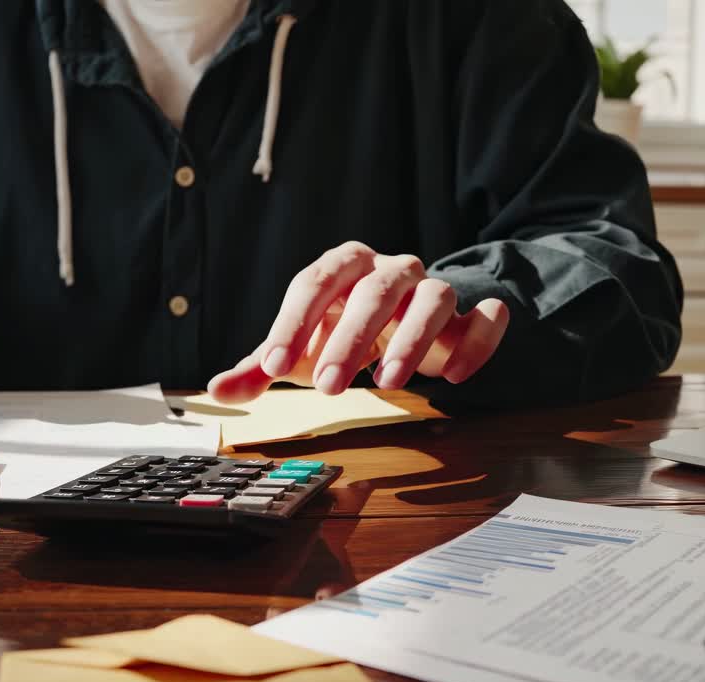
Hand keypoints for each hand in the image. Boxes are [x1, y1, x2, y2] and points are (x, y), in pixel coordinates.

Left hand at [208, 241, 508, 402]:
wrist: (402, 327)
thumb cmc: (341, 334)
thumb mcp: (300, 350)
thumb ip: (259, 369)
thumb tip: (218, 391)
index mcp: (343, 267)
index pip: (314, 283)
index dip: (293, 323)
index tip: (274, 366)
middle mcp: (391, 270)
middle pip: (374, 290)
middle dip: (351, 338)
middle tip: (329, 387)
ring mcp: (433, 289)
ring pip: (433, 297)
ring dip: (412, 339)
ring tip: (389, 384)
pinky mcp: (471, 315)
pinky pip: (486, 316)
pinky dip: (477, 341)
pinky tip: (453, 377)